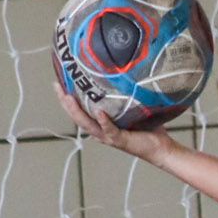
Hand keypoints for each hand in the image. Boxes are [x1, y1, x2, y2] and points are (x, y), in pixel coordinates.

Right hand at [53, 79, 176, 165]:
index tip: (58, 82)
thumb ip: (124, 94)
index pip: (79, 110)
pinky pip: (110, 130)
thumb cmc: (147, 127)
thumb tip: (123, 71)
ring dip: (77, 111)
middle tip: (57, 86)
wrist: (161, 147)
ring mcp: (109, 137)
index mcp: (100, 124)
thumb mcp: (132, 107)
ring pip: (88, 124)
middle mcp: (100, 131)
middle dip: (65, 102)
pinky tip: (99, 111)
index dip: (66, 98)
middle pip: (77, 117)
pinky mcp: (120, 140)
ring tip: (68, 97)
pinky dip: (104, 121)